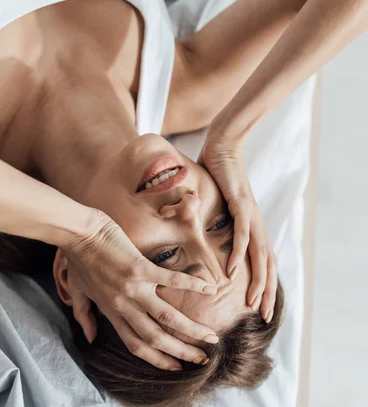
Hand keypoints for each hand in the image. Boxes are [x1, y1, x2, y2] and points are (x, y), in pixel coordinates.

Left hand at [60, 209, 218, 369]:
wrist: (79, 232)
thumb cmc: (77, 258)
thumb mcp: (77, 291)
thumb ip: (84, 316)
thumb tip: (91, 338)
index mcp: (111, 311)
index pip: (137, 345)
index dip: (157, 360)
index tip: (175, 368)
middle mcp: (125, 305)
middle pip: (156, 338)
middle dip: (181, 352)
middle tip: (202, 359)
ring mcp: (135, 288)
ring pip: (168, 317)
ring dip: (191, 329)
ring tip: (211, 336)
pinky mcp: (142, 268)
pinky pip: (172, 281)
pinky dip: (192, 285)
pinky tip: (210, 289)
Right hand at [198, 134, 276, 322]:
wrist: (222, 146)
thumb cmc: (219, 175)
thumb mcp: (215, 206)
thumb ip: (211, 221)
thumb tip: (196, 233)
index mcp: (251, 225)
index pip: (262, 261)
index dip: (265, 284)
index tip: (262, 308)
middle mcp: (255, 223)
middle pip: (266, 263)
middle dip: (268, 291)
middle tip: (266, 317)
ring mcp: (249, 214)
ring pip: (258, 253)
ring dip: (257, 279)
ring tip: (254, 303)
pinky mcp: (240, 202)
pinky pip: (241, 232)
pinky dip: (239, 252)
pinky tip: (233, 271)